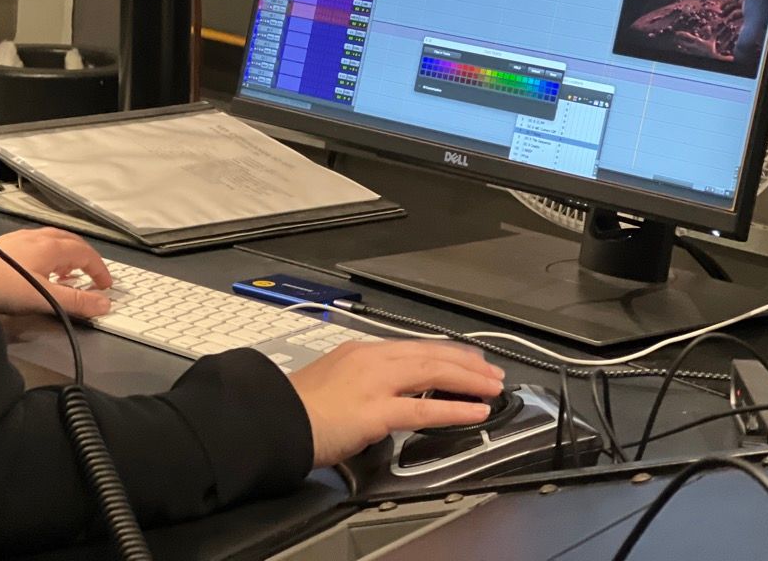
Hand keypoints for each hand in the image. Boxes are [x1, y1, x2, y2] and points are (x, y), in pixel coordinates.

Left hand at [0, 228, 112, 317]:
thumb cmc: (6, 285)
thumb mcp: (45, 298)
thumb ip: (76, 302)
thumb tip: (105, 304)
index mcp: (52, 247)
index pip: (86, 253)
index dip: (99, 269)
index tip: (106, 285)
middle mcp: (40, 236)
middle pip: (72, 242)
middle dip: (86, 258)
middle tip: (92, 276)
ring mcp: (22, 237)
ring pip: (54, 240)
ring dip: (68, 255)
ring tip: (69, 273)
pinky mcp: (8, 243)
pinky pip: (39, 243)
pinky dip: (51, 254)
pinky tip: (40, 268)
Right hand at [287, 340, 504, 467]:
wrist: (275, 419)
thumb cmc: (297, 408)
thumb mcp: (333, 380)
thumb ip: (362, 383)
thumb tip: (385, 398)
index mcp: (360, 351)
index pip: (414, 347)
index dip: (446, 352)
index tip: (467, 359)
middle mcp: (371, 359)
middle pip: (430, 354)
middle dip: (465, 362)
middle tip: (491, 371)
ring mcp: (375, 382)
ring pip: (433, 373)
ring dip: (468, 380)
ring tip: (491, 387)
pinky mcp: (376, 410)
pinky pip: (425, 410)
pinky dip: (455, 409)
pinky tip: (475, 412)